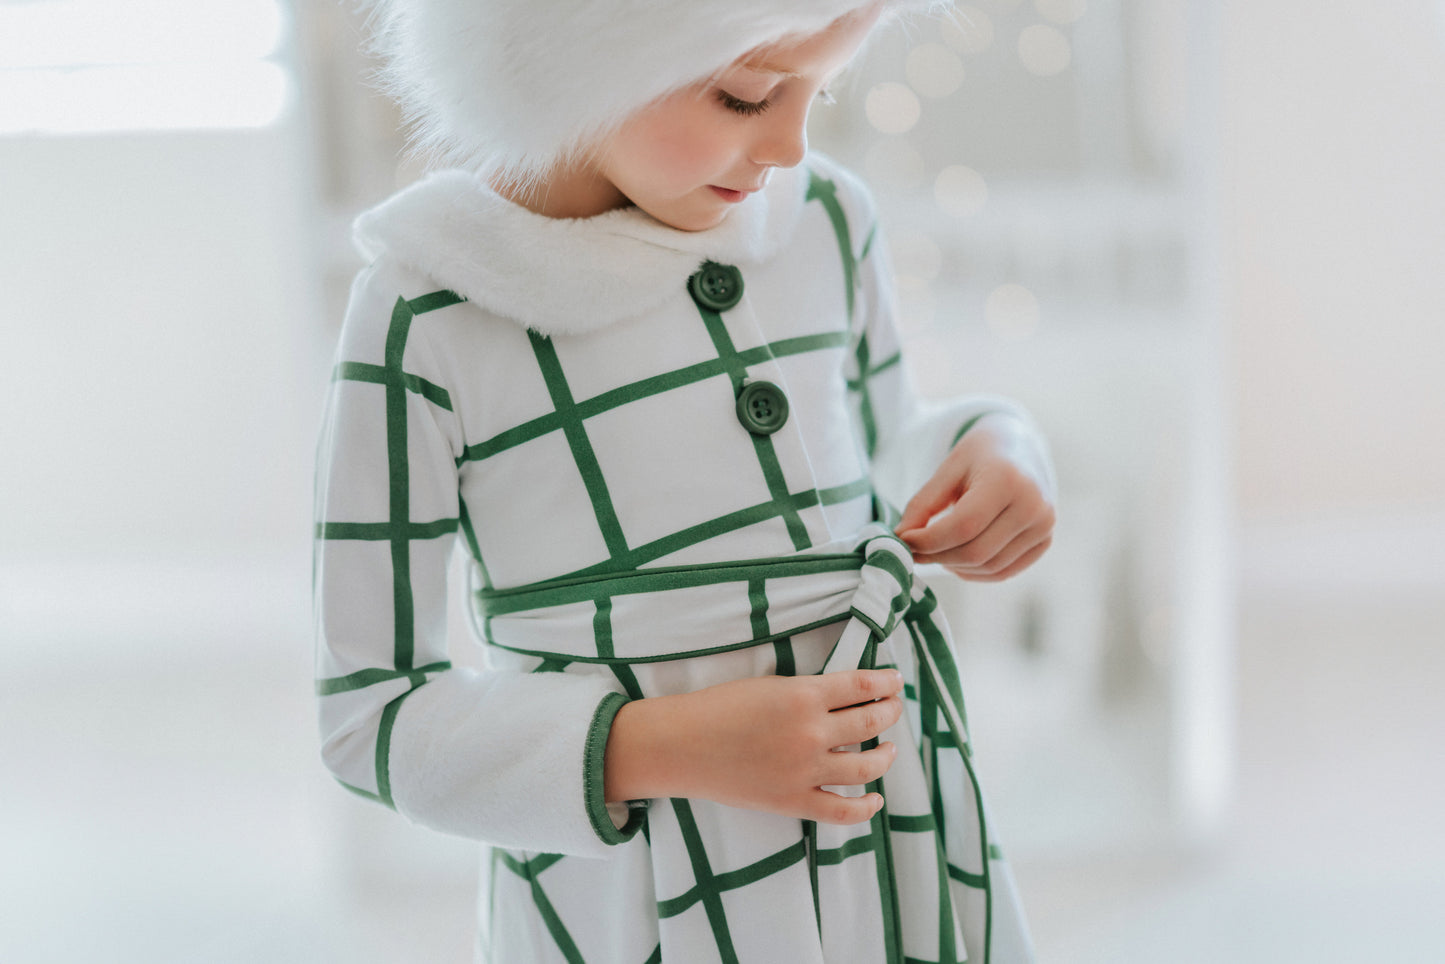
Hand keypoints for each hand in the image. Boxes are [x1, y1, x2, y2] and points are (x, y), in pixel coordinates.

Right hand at [604, 669, 903, 823]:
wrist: (682, 745)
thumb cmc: (718, 707)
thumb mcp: (769, 685)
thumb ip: (808, 693)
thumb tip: (844, 699)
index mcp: (805, 696)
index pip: (863, 687)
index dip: (886, 683)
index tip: (896, 681)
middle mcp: (812, 733)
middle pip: (870, 722)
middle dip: (890, 712)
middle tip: (895, 708)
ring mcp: (805, 770)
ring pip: (866, 766)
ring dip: (885, 755)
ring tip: (889, 748)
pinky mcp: (793, 800)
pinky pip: (842, 810)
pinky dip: (866, 807)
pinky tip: (875, 798)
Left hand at [894, 413, 1054, 581]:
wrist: (1020, 447)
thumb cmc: (979, 456)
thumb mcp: (947, 469)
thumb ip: (923, 504)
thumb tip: (901, 538)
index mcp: (1008, 479)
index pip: (964, 525)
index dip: (929, 540)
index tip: (904, 539)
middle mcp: (1033, 506)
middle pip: (976, 551)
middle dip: (937, 556)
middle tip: (914, 550)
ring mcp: (1043, 527)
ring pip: (988, 567)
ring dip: (953, 566)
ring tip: (936, 550)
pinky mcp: (1044, 542)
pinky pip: (1003, 572)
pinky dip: (973, 573)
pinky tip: (956, 559)